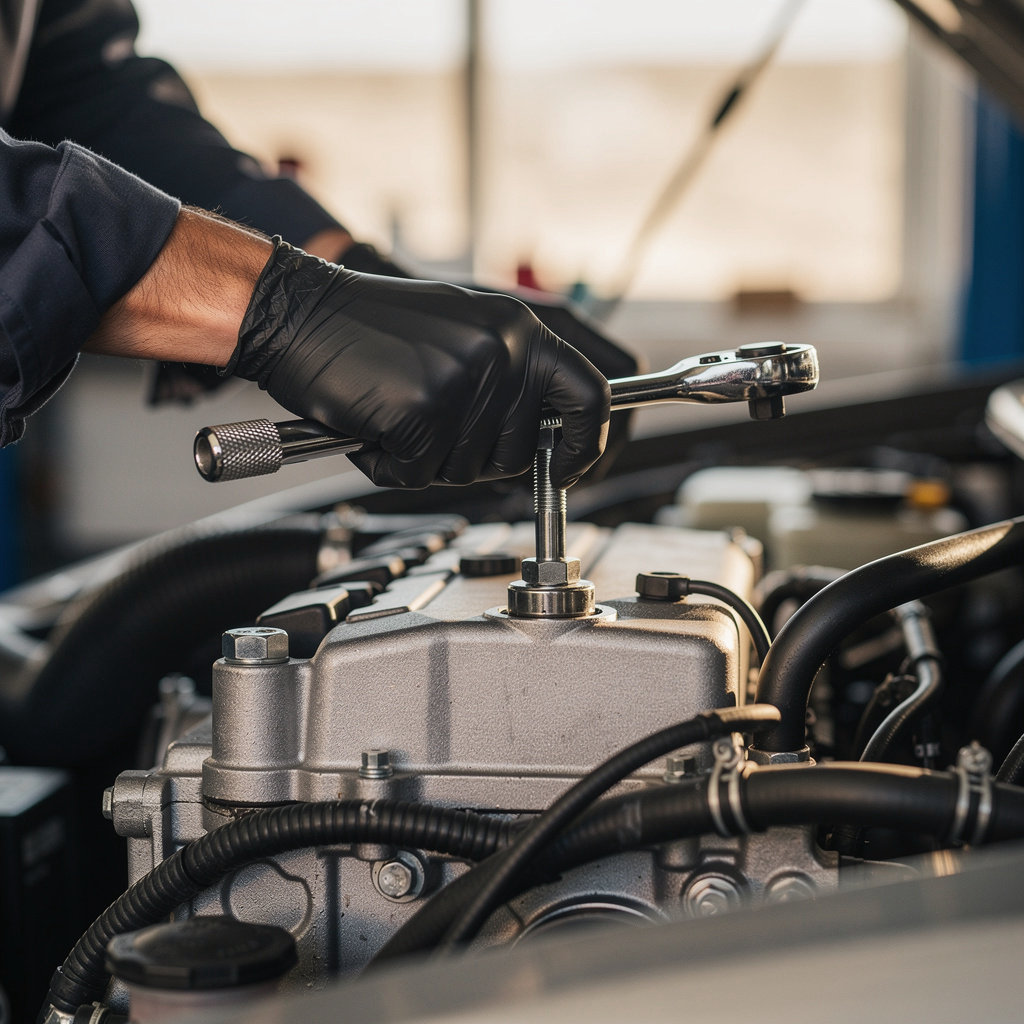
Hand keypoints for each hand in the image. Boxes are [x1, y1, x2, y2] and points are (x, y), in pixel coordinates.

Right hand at [228, 239, 610, 488]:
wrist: (299, 313)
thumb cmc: (374, 329)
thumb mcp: (465, 332)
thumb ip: (514, 377)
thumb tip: (551, 438)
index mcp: (520, 328)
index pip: (591, 397)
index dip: (585, 445)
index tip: (566, 467)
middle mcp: (502, 352)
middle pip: (521, 452)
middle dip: (478, 458)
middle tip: (433, 424)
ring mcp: (464, 383)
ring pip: (467, 470)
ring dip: (427, 459)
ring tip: (396, 412)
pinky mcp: (423, 413)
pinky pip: (418, 474)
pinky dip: (389, 465)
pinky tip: (371, 425)